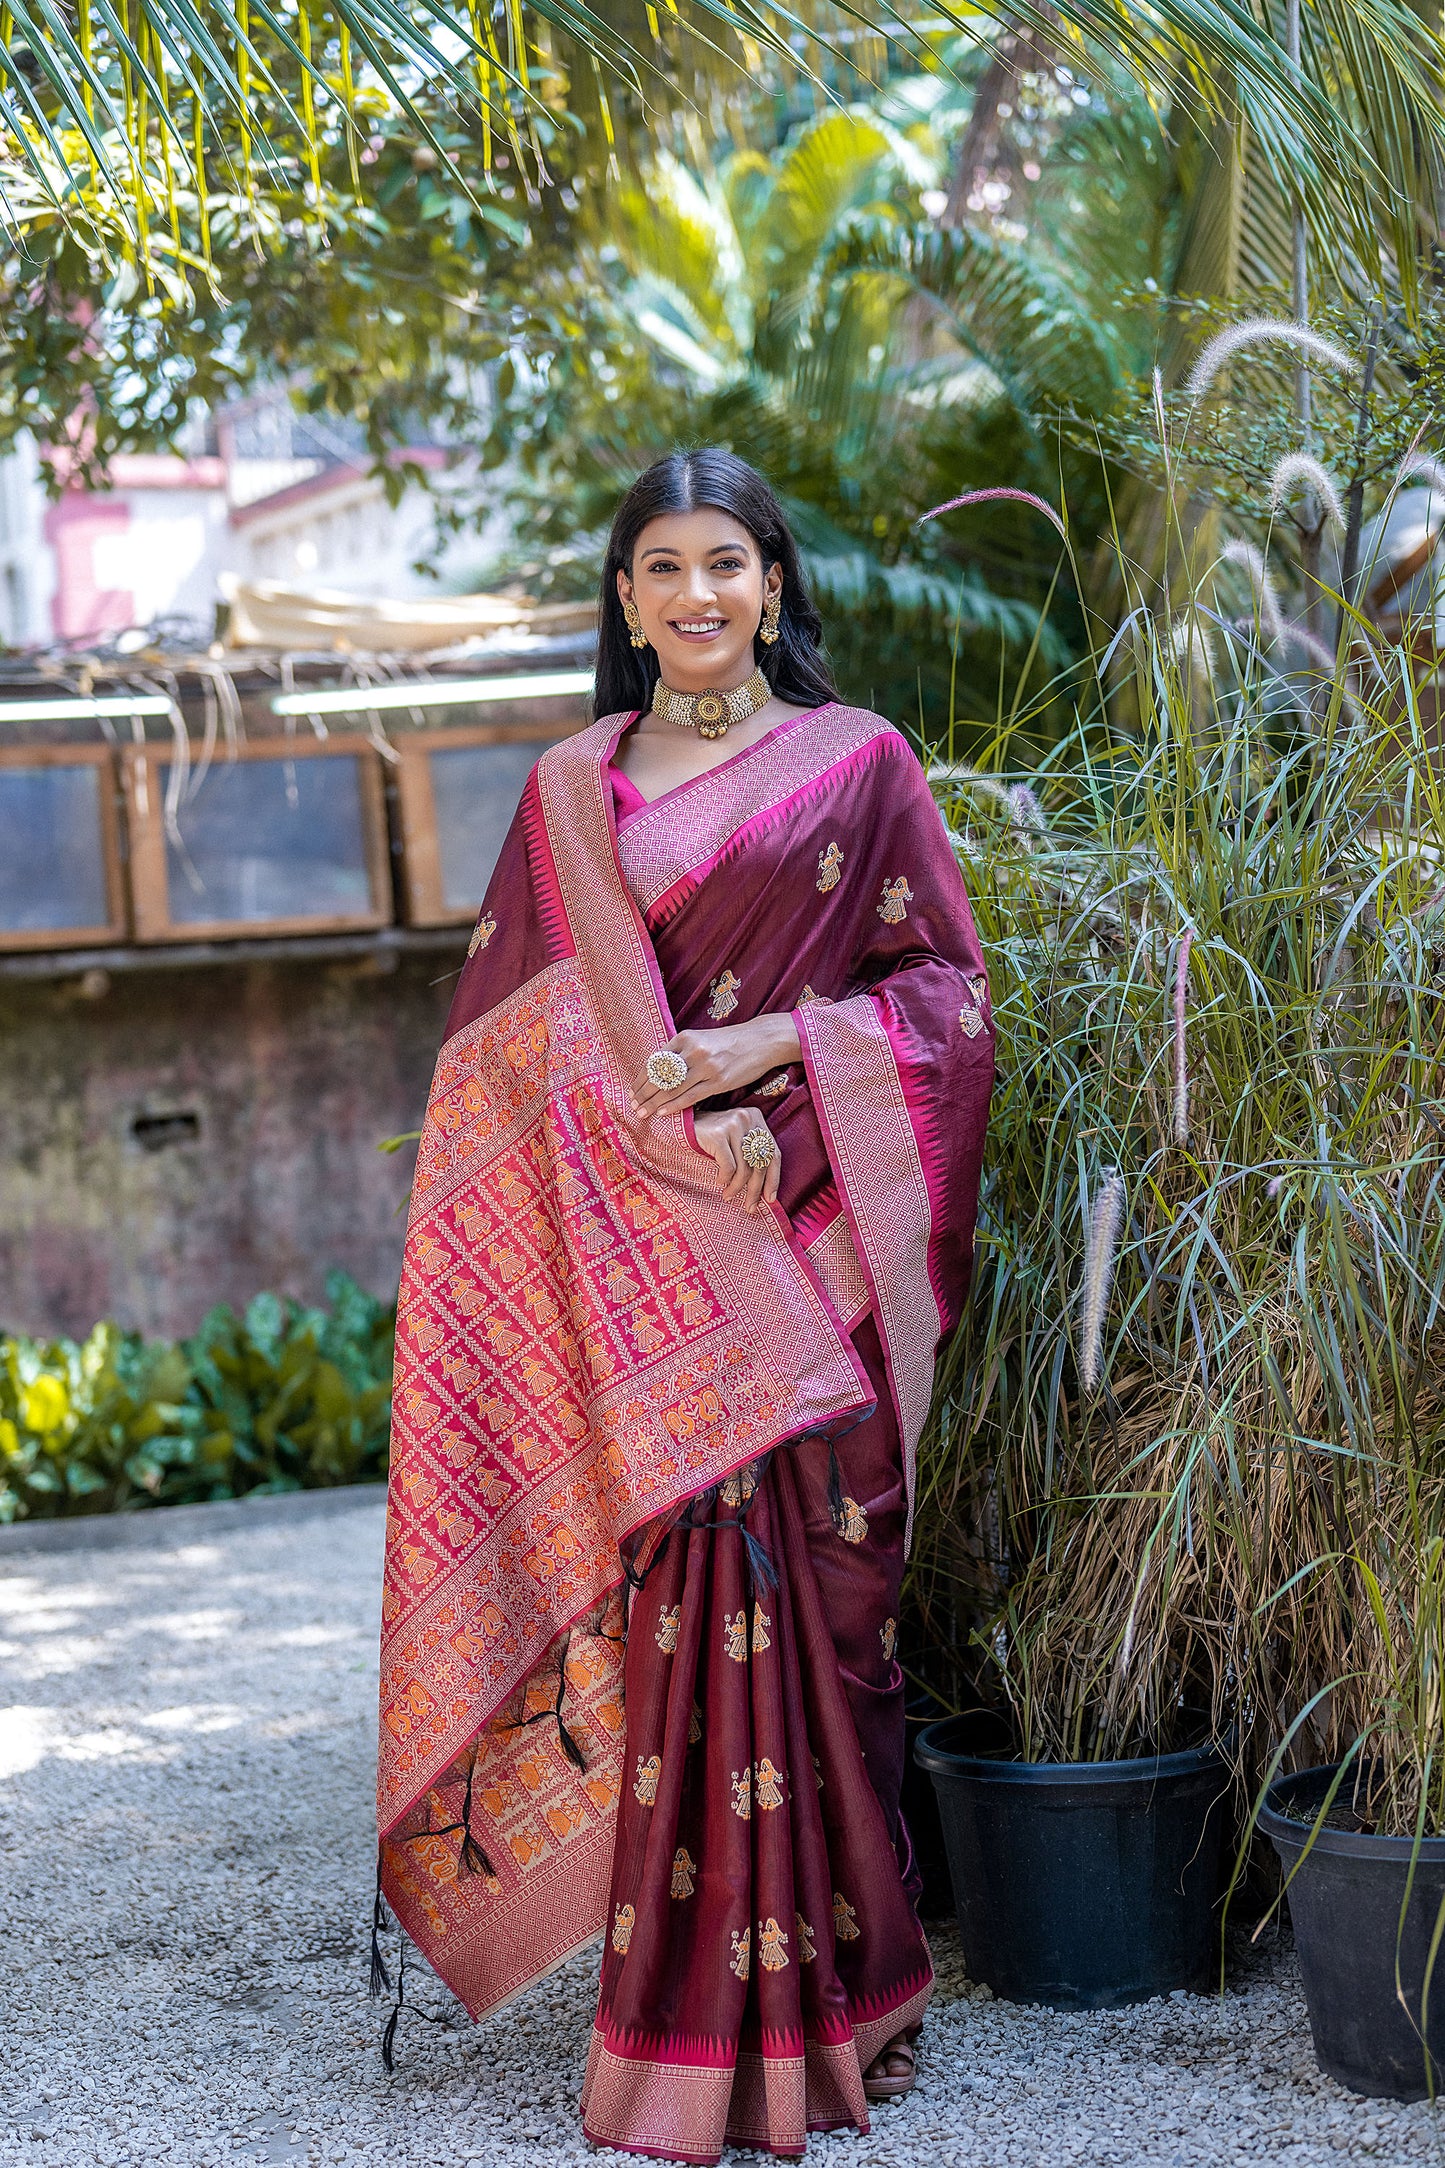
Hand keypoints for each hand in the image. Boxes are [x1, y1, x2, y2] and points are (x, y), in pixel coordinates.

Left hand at [631, 1014, 801, 1120]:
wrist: (760, 1040)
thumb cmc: (730, 1042)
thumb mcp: (702, 1039)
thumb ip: (682, 1053)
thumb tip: (660, 1073)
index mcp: (685, 1038)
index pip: (655, 1061)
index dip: (641, 1078)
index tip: (632, 1091)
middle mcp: (693, 1050)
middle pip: (660, 1076)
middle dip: (644, 1093)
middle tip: (633, 1105)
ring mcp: (706, 1066)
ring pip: (672, 1089)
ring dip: (654, 1103)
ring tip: (642, 1113)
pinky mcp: (719, 1081)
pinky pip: (691, 1097)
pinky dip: (674, 1106)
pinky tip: (662, 1112)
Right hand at [692, 1109, 781, 1213]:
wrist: (678, 1126)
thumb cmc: (708, 1139)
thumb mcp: (734, 1142)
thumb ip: (750, 1155)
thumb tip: (766, 1191)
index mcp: (756, 1118)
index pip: (773, 1153)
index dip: (774, 1178)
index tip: (770, 1199)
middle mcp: (747, 1118)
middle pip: (760, 1162)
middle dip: (756, 1189)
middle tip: (750, 1207)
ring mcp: (733, 1124)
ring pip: (744, 1167)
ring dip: (737, 1188)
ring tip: (728, 1196)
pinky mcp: (717, 1134)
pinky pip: (729, 1166)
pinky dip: (724, 1179)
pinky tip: (719, 1183)